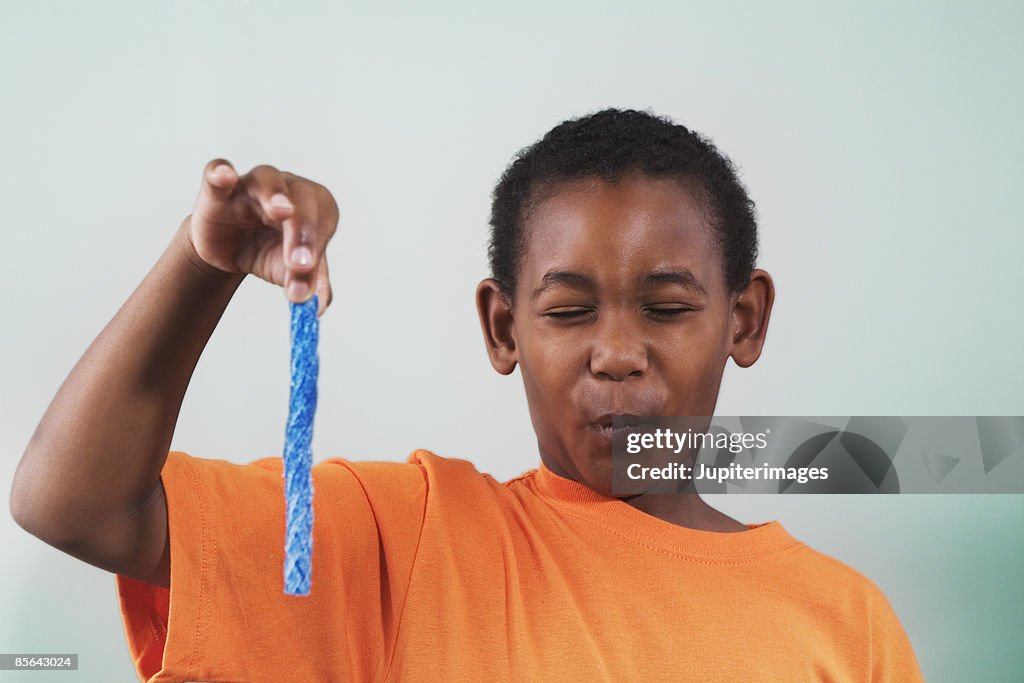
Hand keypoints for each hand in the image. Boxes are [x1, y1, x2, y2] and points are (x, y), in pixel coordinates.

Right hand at [185, 159, 336, 315]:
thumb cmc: (267, 252)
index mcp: (314, 208)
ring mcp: (253, 185)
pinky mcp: (218, 189)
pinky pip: (218, 171)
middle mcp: (288, 190)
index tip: (307, 271)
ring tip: (282, 212)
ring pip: (268, 179)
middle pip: (302, 198)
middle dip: (303, 228)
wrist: (228, 251)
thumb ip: (306, 283)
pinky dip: (221, 172)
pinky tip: (225, 177)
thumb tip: (318, 306)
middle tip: (300, 262)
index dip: (317, 244)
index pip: (323, 219)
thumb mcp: (287, 270)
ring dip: (275, 195)